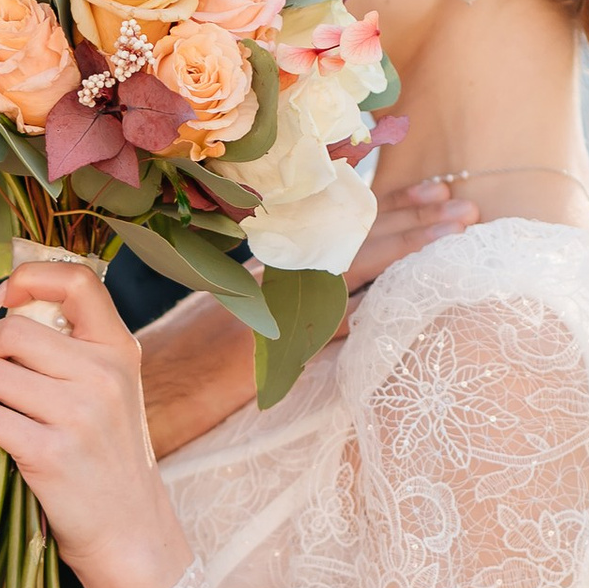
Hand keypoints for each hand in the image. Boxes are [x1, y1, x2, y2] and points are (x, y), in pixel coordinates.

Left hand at [0, 256, 192, 587]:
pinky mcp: (49, 454)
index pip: (77, 281)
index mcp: (120, 351)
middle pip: (13, 330)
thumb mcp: (112, 393)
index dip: (29, 277)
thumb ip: (76, 351)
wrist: (130, 533)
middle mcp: (104, 376)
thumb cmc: (108, 460)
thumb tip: (11, 311)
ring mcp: (79, 415)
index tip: (5, 298)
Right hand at [133, 182, 479, 460]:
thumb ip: (269, 315)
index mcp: (261, 272)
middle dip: (409, 216)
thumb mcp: (226, 331)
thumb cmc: (171, 371)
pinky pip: (335, 315)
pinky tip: (415, 292)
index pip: (328, 228)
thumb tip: (315, 315)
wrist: (128, 394)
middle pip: (348, 235)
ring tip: (458, 227)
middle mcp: (269, 277)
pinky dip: (375, 301)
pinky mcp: (271, 342)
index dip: (380, 207)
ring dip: (409, 244)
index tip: (427, 192)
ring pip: (350, 263)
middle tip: (460, 202)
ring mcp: (272, 306)